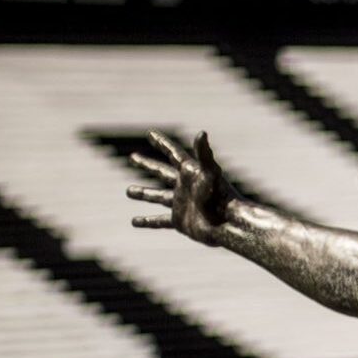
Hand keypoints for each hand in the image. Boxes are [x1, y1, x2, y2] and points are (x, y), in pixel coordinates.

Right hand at [127, 130, 238, 245]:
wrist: (228, 224)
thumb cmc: (222, 197)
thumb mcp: (211, 173)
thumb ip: (204, 154)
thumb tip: (201, 133)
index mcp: (191, 172)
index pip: (173, 154)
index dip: (162, 143)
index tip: (150, 133)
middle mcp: (185, 187)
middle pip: (162, 172)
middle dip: (148, 164)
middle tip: (132, 157)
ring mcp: (182, 204)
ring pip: (158, 197)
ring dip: (143, 193)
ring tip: (128, 191)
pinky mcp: (180, 221)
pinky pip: (160, 221)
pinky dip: (148, 222)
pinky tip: (134, 222)